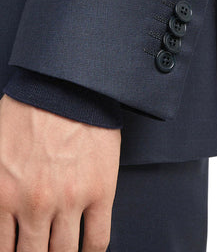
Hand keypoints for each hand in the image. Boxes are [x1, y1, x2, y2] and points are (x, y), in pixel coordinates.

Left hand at [0, 94, 120, 251]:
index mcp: (2, 194)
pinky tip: (87, 251)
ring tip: (63, 251)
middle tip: (41, 249)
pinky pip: (97, 239)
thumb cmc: (30, 111)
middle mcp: (34, 204)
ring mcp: (70, 199)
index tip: (21, 250)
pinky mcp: (100, 191)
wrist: (68, 88)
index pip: (3, 250)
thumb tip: (1, 212)